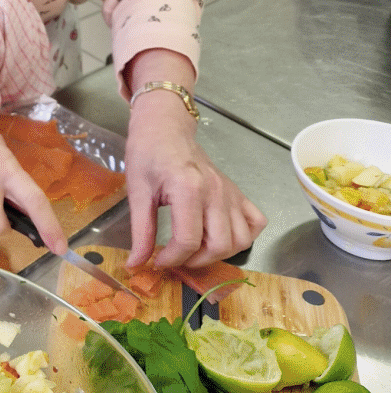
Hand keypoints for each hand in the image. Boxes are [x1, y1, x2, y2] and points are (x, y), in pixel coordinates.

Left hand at [124, 95, 266, 268]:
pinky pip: (256, 222)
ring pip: (241, 240)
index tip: (157, 261)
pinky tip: (221, 235)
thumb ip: (140, 231)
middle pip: (219, 245)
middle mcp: (216, 192)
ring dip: (220, 254)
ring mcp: (230, 192)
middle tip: (176, 258)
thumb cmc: (147, 154)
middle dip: (196, 261)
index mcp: (188, 189)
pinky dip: (244, 236)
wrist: (165, 128)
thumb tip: (136, 264)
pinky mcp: (237, 192)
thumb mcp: (136, 191)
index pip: (188, 240)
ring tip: (195, 250)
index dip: (171, 259)